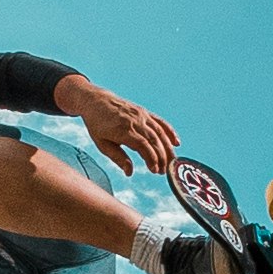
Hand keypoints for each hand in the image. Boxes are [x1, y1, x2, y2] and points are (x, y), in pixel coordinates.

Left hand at [61, 73, 177, 173]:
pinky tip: (176, 143)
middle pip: (154, 140)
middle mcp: (134, 121)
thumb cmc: (97, 125)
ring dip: (167, 148)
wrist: (96, 101)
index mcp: (123, 130)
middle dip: (162, 157)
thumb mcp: (102, 144)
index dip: (151, 159)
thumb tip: (130, 172)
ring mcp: (141, 115)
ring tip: (171, 163)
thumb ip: (117, 158)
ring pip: (160, 132)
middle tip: (164, 171)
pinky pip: (160, 122)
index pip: (143, 146)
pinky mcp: (144, 112)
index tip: (155, 170)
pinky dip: (170, 132)